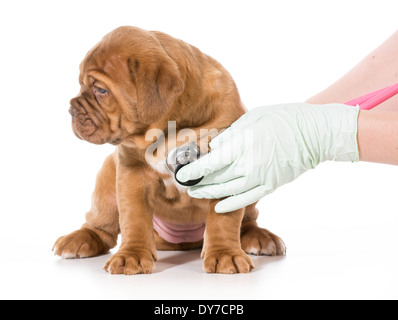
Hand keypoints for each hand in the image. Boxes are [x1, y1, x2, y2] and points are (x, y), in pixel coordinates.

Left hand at [177, 103, 358, 212]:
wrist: (315, 133)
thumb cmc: (284, 118)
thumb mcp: (254, 117)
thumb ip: (231, 134)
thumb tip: (214, 147)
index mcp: (243, 144)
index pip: (210, 162)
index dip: (193, 170)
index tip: (181, 173)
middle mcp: (248, 164)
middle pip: (216, 178)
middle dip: (198, 183)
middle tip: (186, 184)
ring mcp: (260, 177)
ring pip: (228, 191)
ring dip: (210, 194)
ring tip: (197, 194)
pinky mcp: (271, 185)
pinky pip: (247, 198)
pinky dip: (231, 204)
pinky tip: (219, 206)